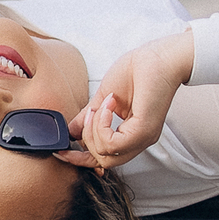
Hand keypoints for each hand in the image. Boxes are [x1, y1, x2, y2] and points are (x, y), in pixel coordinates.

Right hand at [57, 30, 195, 170]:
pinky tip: (108, 105)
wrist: (157, 57)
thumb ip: (88, 117)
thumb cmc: (136, 72)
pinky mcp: (143, 131)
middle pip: (103, 161)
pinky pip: (112, 144)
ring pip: (105, 154)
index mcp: (131, 135)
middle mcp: (138, 140)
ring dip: (93, 129)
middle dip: (86, 141)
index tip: (61, 152)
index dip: (80, 159)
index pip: (104, 159)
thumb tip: (71, 131)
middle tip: (88, 116)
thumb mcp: (102, 99)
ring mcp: (142, 137)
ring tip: (101, 106)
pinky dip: (102, 124)